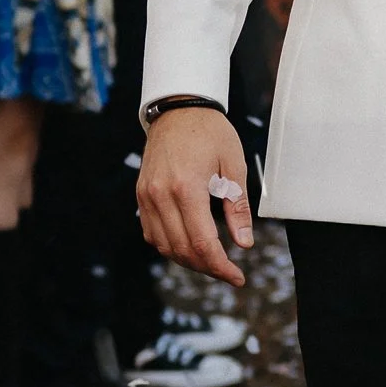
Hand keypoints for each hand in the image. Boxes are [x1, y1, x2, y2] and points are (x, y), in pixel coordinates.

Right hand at [134, 106, 251, 287]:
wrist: (178, 109)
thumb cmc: (211, 133)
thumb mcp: (234, 165)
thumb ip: (238, 207)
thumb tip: (244, 243)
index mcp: (186, 188)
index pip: (202, 242)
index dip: (221, 266)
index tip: (237, 277)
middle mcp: (161, 196)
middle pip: (181, 250)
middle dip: (207, 267)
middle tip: (229, 273)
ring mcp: (147, 197)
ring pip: (164, 246)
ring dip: (188, 260)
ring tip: (212, 261)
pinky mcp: (141, 195)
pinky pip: (152, 233)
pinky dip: (171, 246)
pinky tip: (190, 245)